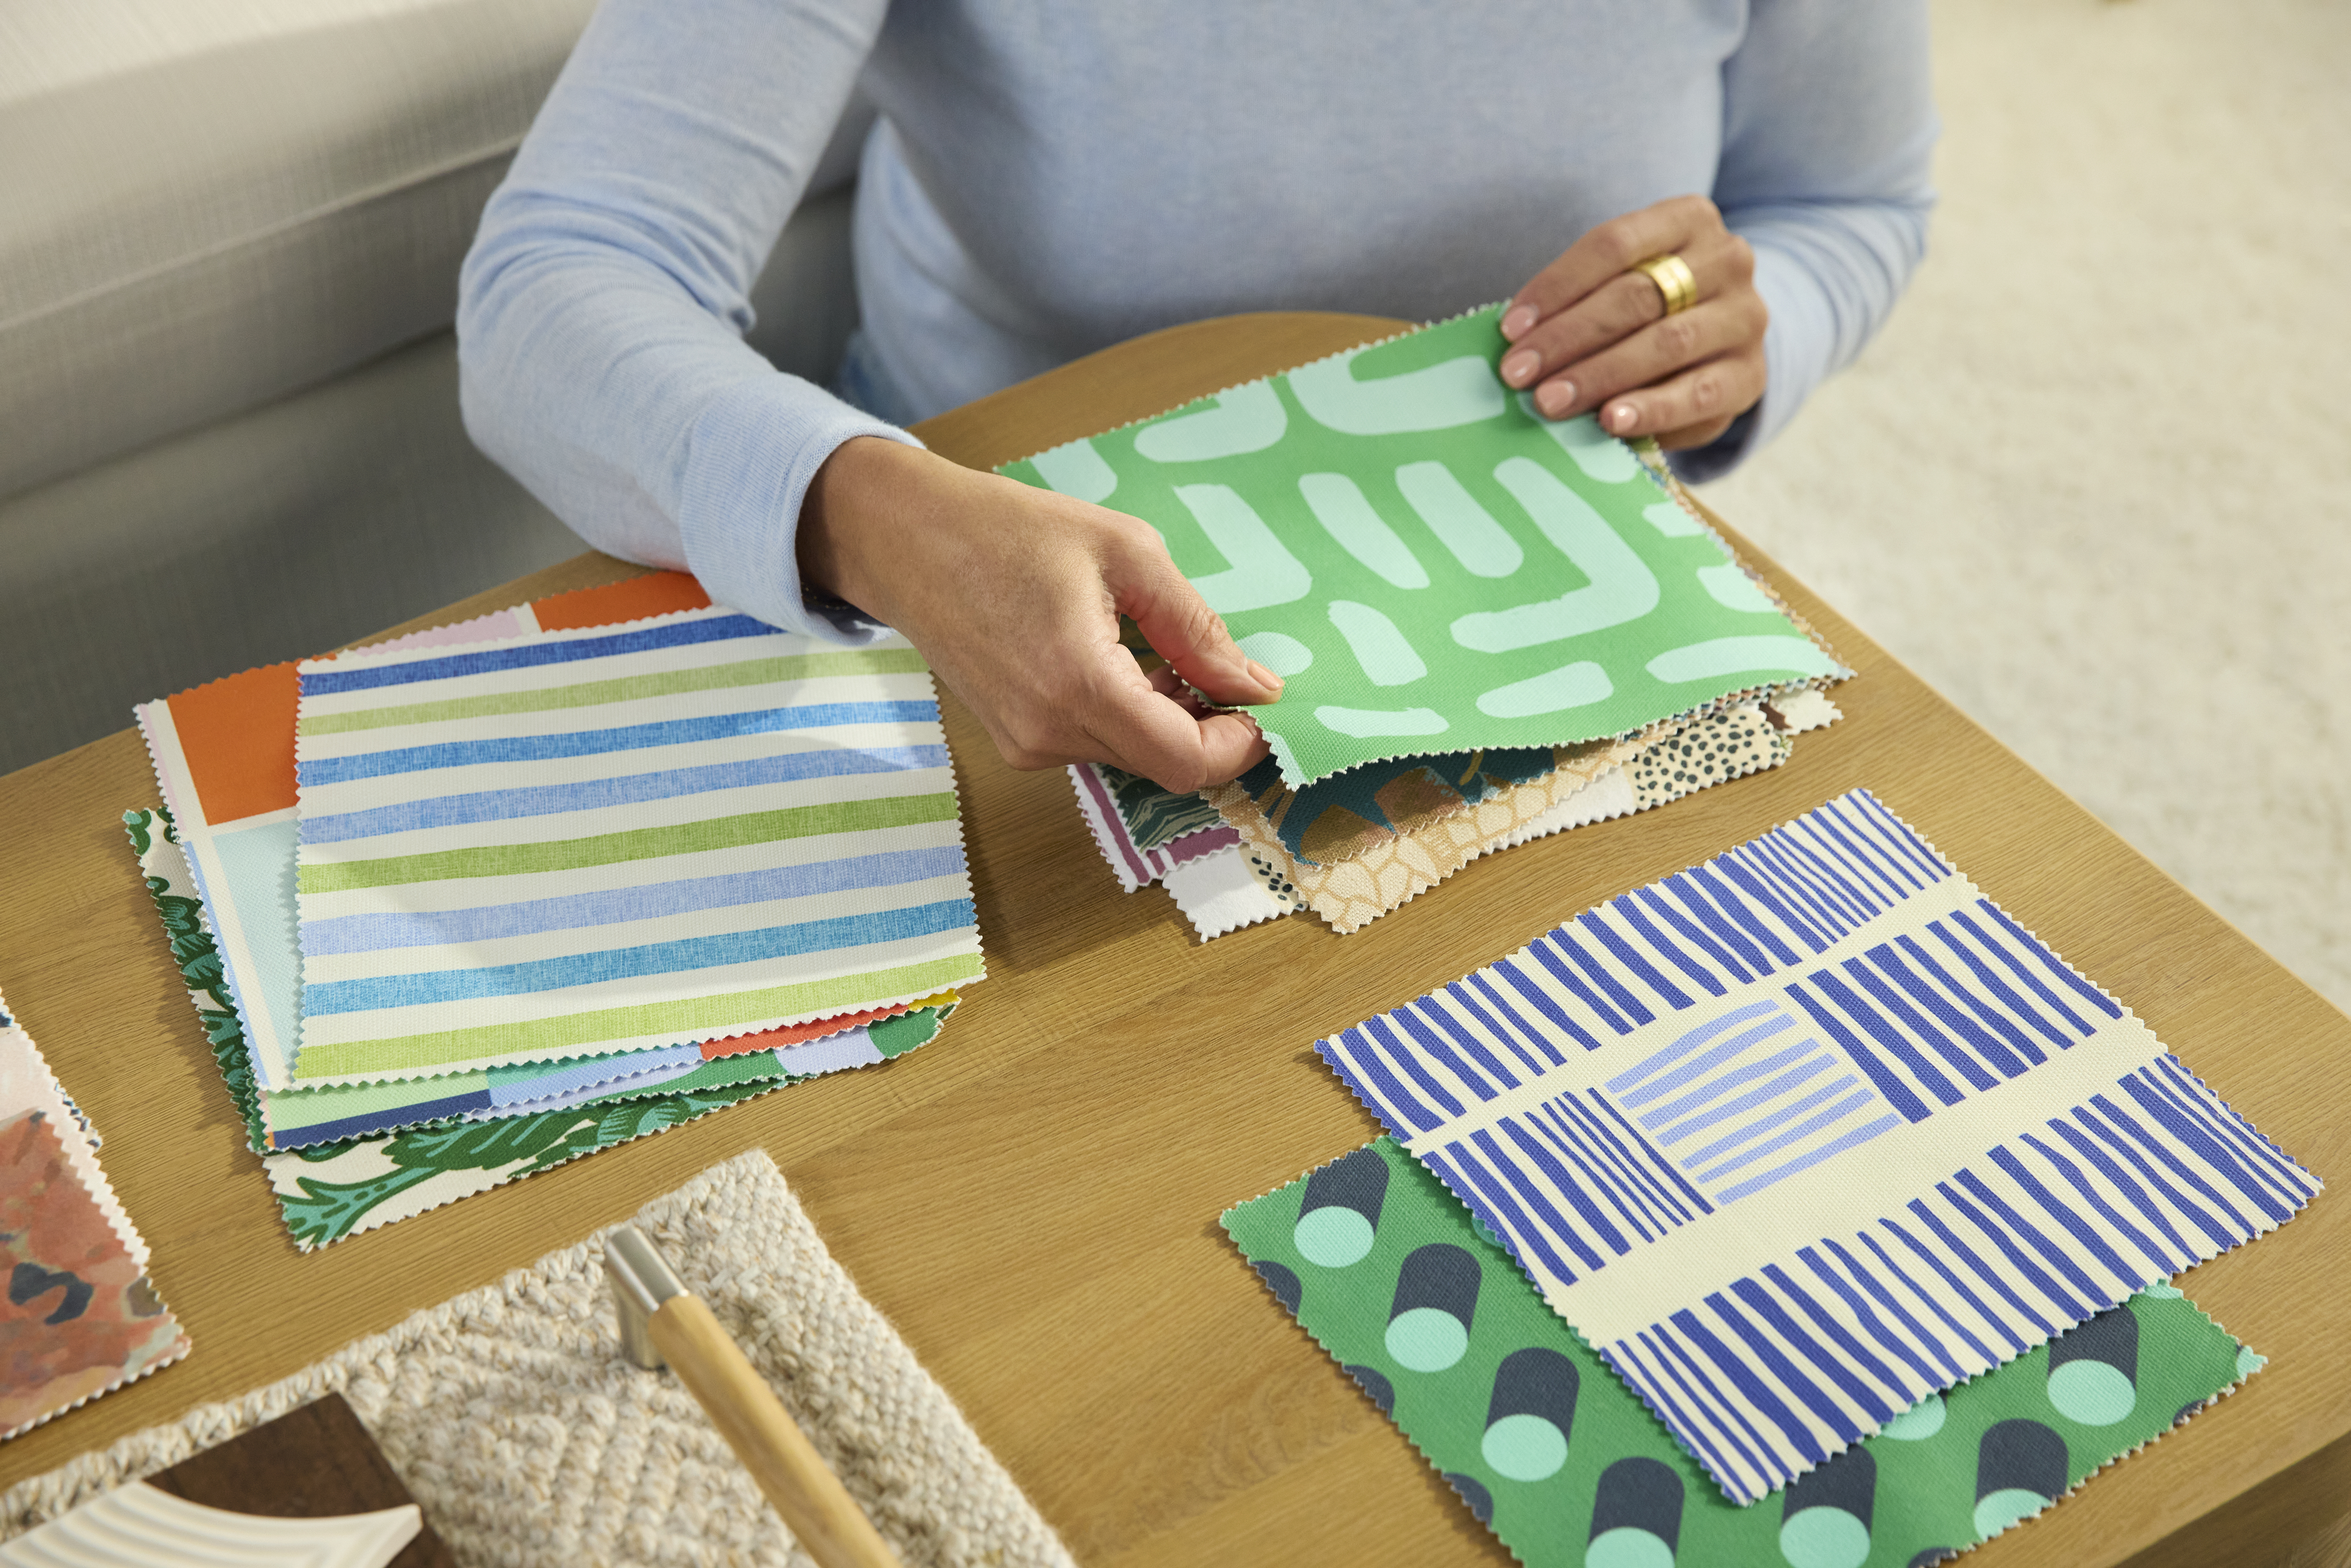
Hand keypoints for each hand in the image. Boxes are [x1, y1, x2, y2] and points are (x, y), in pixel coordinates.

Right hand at [798, 436, 1282, 791]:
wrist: (904, 539)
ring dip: (1162, 715)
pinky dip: (1123, 712)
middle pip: (1163, 765)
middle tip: (1208, 660)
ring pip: (1130, 755)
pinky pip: (1093, 742)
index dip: (1237, 745)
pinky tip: (1111, 655)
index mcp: (1079, 687)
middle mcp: (1048, 733)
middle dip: (1204, 725)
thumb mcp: (1125, 552)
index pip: (1186, 763)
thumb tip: (1256, 685)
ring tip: (1150, 644)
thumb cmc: (1009, 529)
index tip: (1257, 703)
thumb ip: (1196, 628)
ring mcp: (1025, 744)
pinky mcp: (1013, 739)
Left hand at [1498, 195, 1767, 451]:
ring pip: (1665, 344)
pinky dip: (1650, 409)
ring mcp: (1744, 317)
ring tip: (1549, 401)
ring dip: (1599, 376)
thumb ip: (1583, 298)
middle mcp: (1727, 260)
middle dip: (1567, 338)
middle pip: (1635, 296)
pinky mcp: (1749, 374)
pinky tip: (1610, 423)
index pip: (1614, 243)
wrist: (1722, 341)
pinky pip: (1698, 394)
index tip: (1510, 328)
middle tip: (1518, 373)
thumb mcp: (1622, 281)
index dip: (1557, 286)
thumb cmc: (1651, 307)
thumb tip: (1516, 339)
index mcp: (1689, 219)